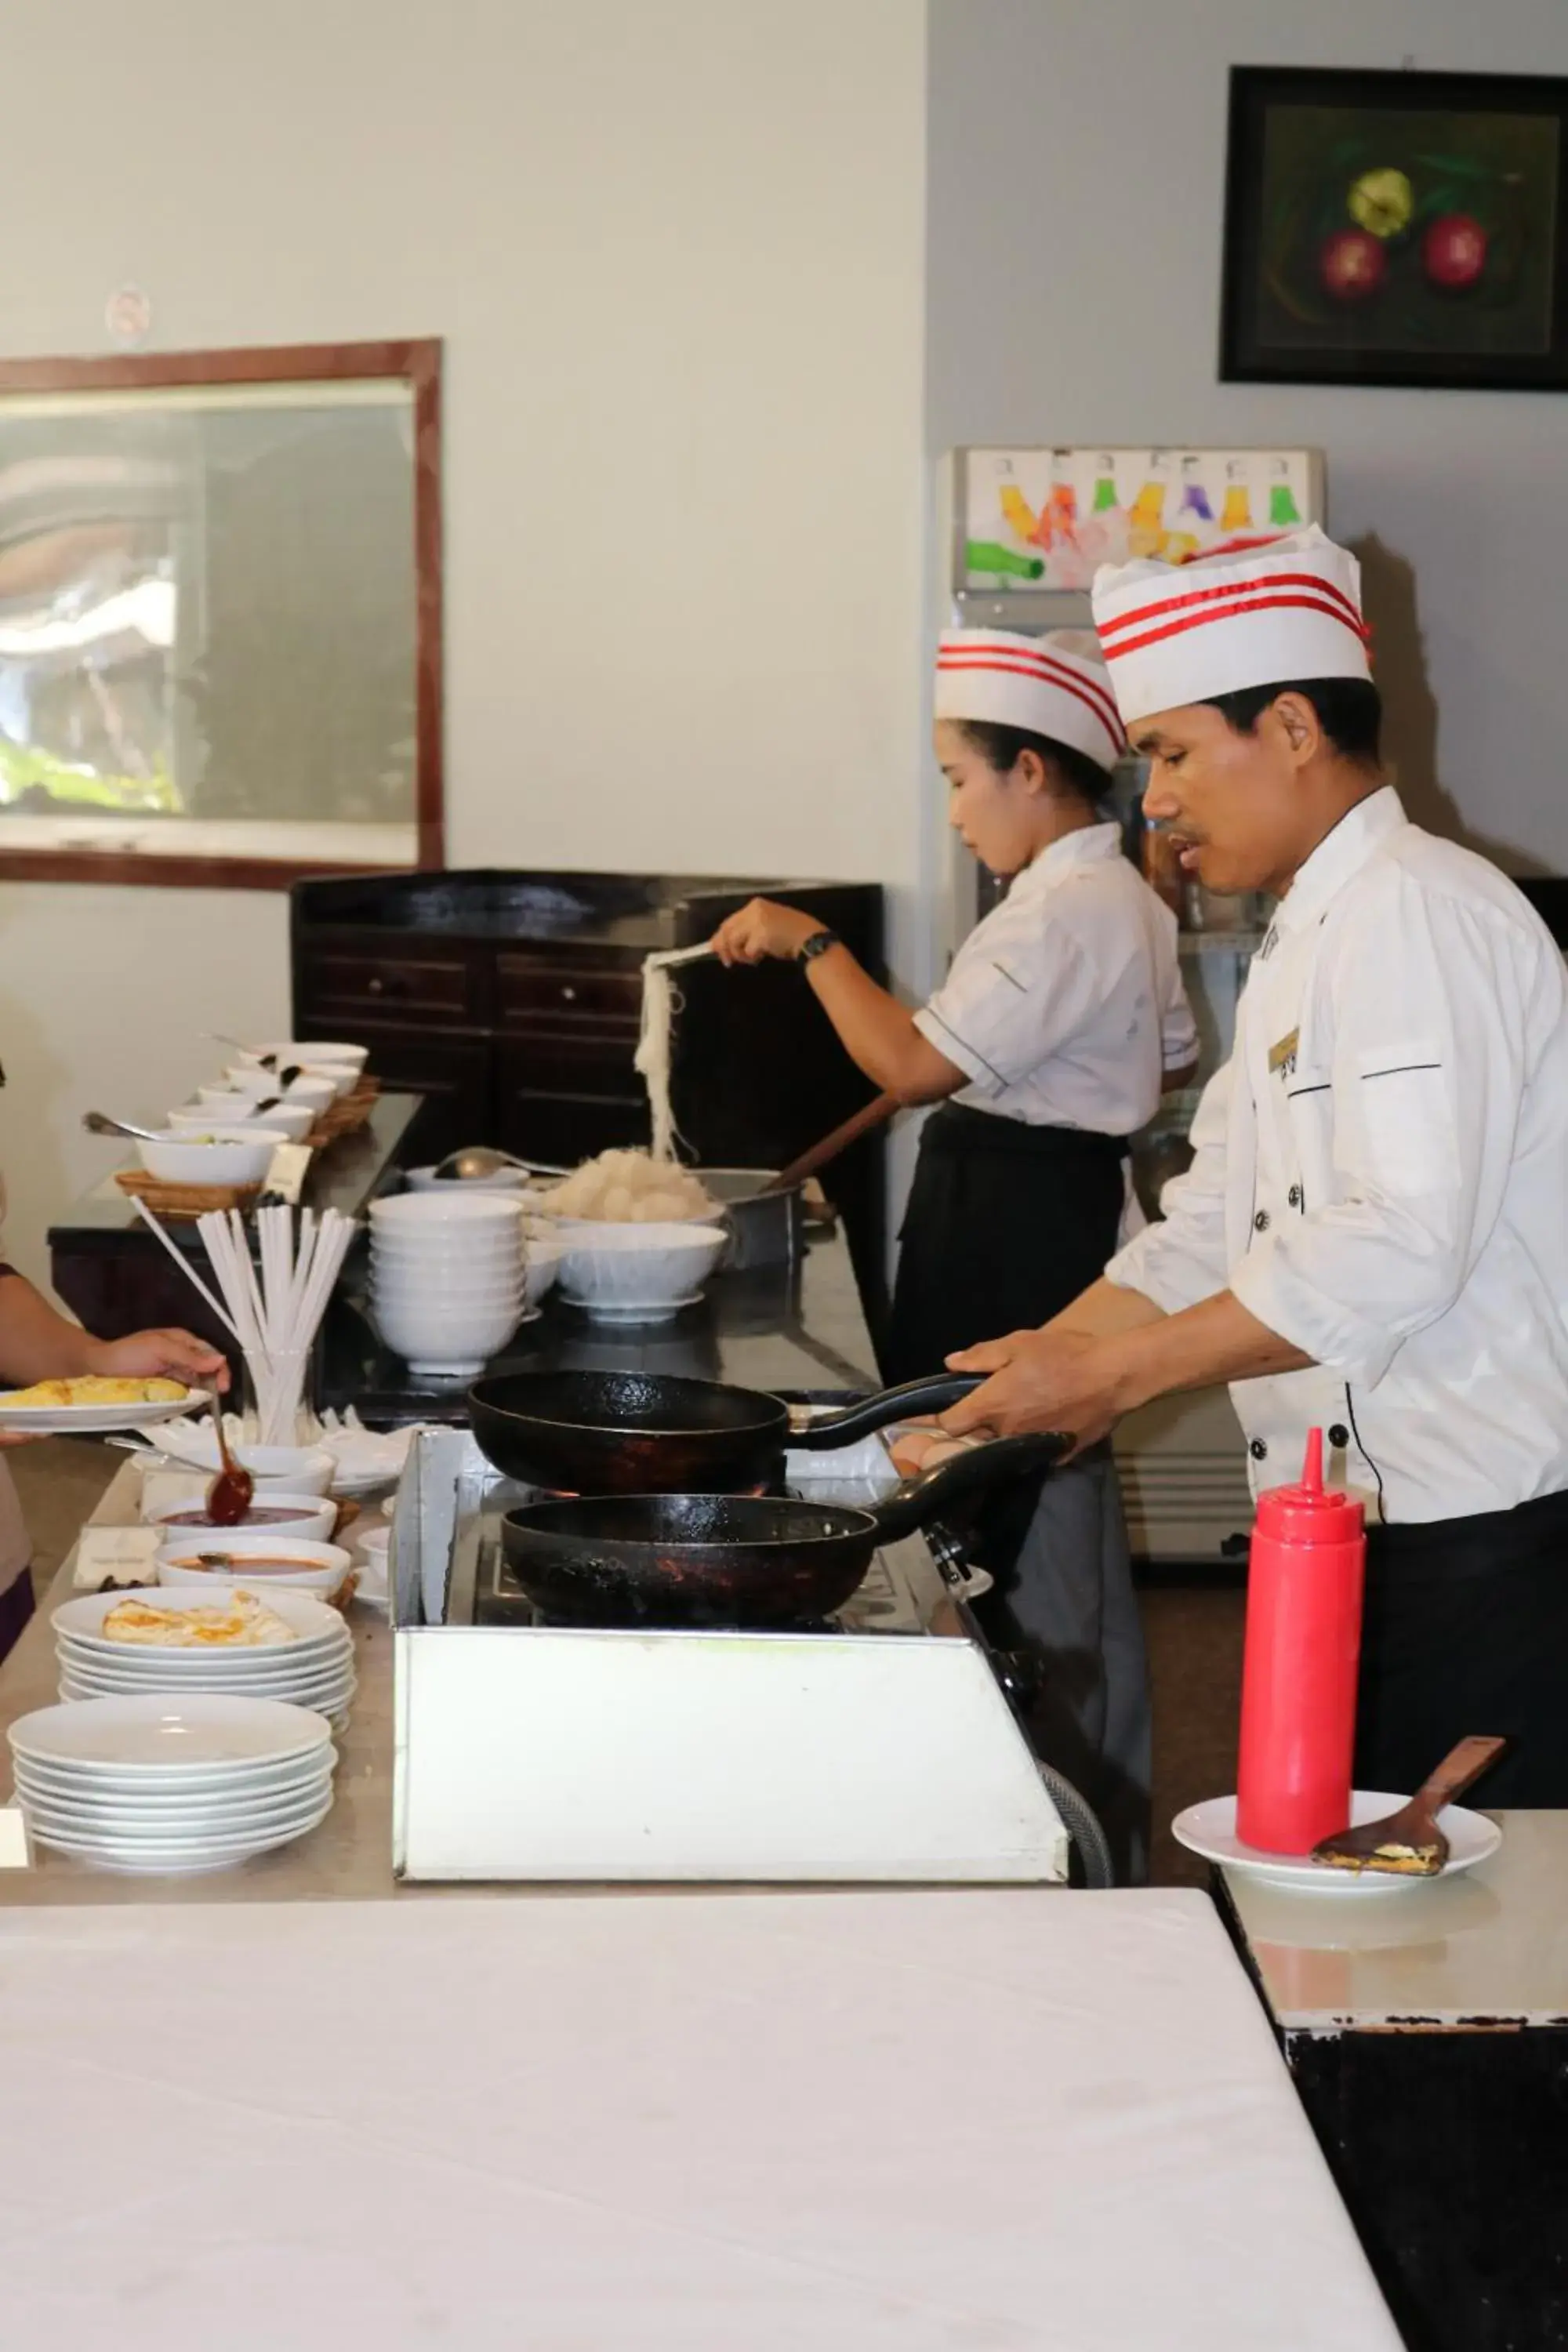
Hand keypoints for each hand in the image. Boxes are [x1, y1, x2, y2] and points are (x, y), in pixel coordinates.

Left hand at [87, 1330, 230, 1391]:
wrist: (98, 1369)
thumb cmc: (128, 1354)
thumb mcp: (160, 1349)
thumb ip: (189, 1356)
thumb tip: (221, 1361)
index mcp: (183, 1341)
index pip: (211, 1354)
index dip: (220, 1370)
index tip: (221, 1388)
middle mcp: (182, 1356)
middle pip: (207, 1369)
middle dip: (214, 1383)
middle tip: (213, 1400)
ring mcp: (173, 1373)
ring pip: (197, 1383)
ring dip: (203, 1393)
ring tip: (203, 1405)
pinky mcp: (165, 1388)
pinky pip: (184, 1393)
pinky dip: (190, 1399)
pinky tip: (190, 1405)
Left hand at [711, 899, 827, 965]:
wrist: (809, 938)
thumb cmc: (791, 934)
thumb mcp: (767, 925)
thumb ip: (746, 931)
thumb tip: (722, 944)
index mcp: (755, 905)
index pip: (730, 921)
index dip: (719, 936)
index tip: (715, 948)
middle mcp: (754, 910)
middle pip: (727, 930)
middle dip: (723, 948)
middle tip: (727, 961)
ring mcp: (757, 922)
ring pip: (734, 941)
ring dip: (739, 954)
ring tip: (751, 959)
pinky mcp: (761, 935)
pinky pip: (747, 950)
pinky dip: (751, 957)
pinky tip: (760, 958)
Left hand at [938, 1327, 1131, 1453]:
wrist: (1114, 1377)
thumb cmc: (1064, 1355)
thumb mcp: (1018, 1344)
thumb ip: (981, 1356)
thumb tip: (950, 1363)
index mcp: (991, 1406)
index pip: (949, 1424)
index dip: (935, 1420)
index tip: (923, 1418)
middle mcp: (1006, 1433)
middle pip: (974, 1438)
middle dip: (968, 1428)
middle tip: (973, 1411)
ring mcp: (1032, 1448)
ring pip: (1002, 1447)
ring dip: (997, 1437)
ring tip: (1003, 1420)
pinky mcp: (1057, 1455)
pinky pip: (1033, 1452)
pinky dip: (1029, 1443)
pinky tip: (1036, 1428)